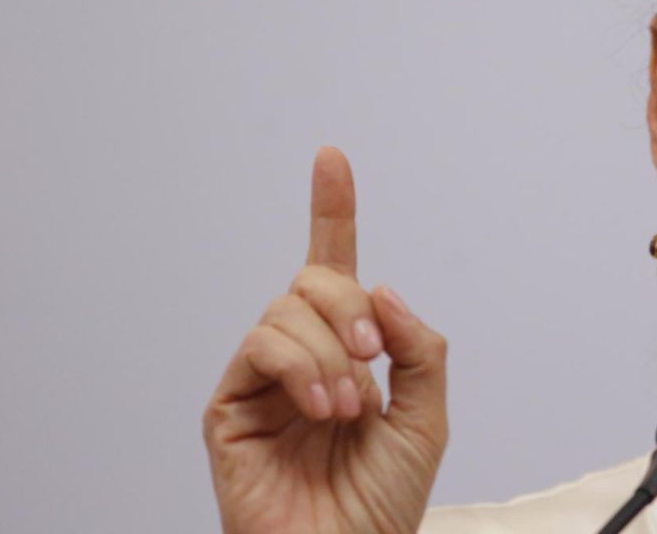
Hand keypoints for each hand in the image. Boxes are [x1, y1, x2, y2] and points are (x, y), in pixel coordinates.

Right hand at [203, 147, 448, 533]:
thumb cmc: (382, 503)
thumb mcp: (427, 415)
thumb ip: (419, 345)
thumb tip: (381, 286)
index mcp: (348, 352)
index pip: (335, 268)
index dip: (331, 210)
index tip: (331, 158)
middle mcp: (301, 357)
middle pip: (314, 279)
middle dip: (351, 305)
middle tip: (375, 356)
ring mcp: (262, 380)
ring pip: (286, 308)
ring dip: (332, 351)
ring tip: (348, 408)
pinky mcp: (228, 407)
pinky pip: (260, 344)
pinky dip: (301, 366)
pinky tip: (322, 407)